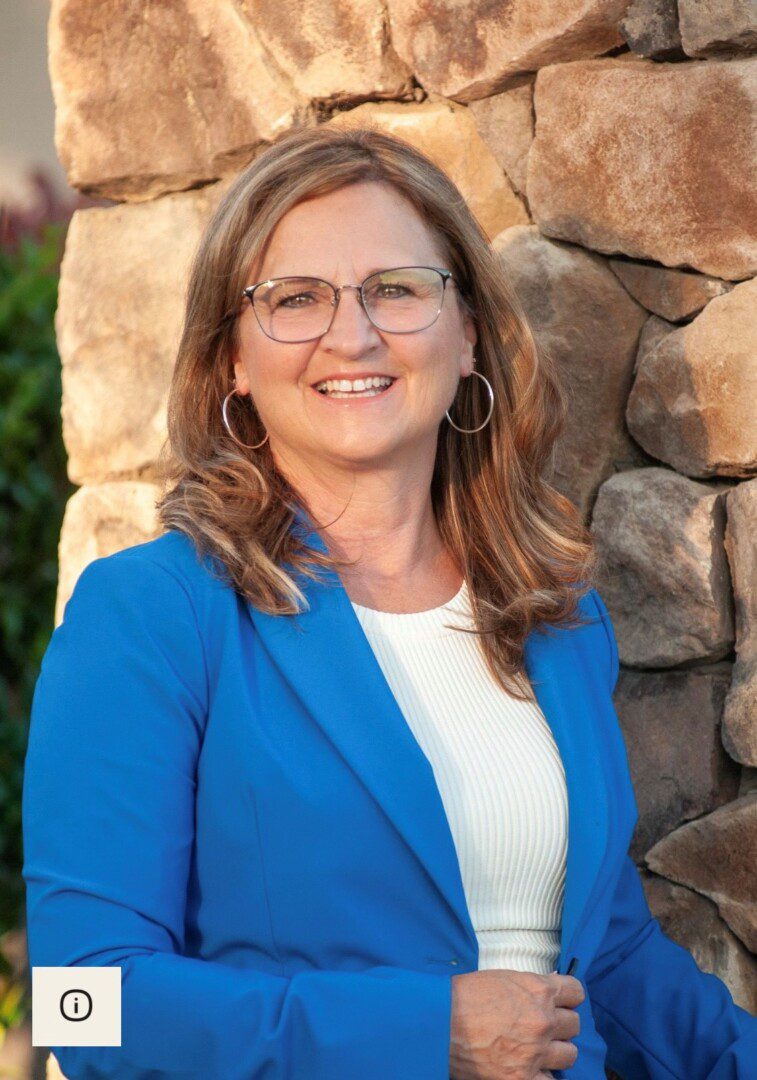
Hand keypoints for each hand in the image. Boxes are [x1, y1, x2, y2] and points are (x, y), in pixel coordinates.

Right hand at [449, 968, 583, 1078]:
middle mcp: (543, 1020)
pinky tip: (533, 1070)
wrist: (439, 1023)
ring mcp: (536, 1052)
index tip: (562, 1003)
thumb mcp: (501, 979)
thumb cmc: (464, 997)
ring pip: (569, 1054)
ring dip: (556, 1052)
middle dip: (561, 1025)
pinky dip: (544, 1076)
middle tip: (544, 1027)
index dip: (569, 998)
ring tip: (538, 1050)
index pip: (576, 993)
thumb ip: (530, 986)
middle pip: (574, 1024)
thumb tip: (550, 988)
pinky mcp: (524, 1079)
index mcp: (538, 990)